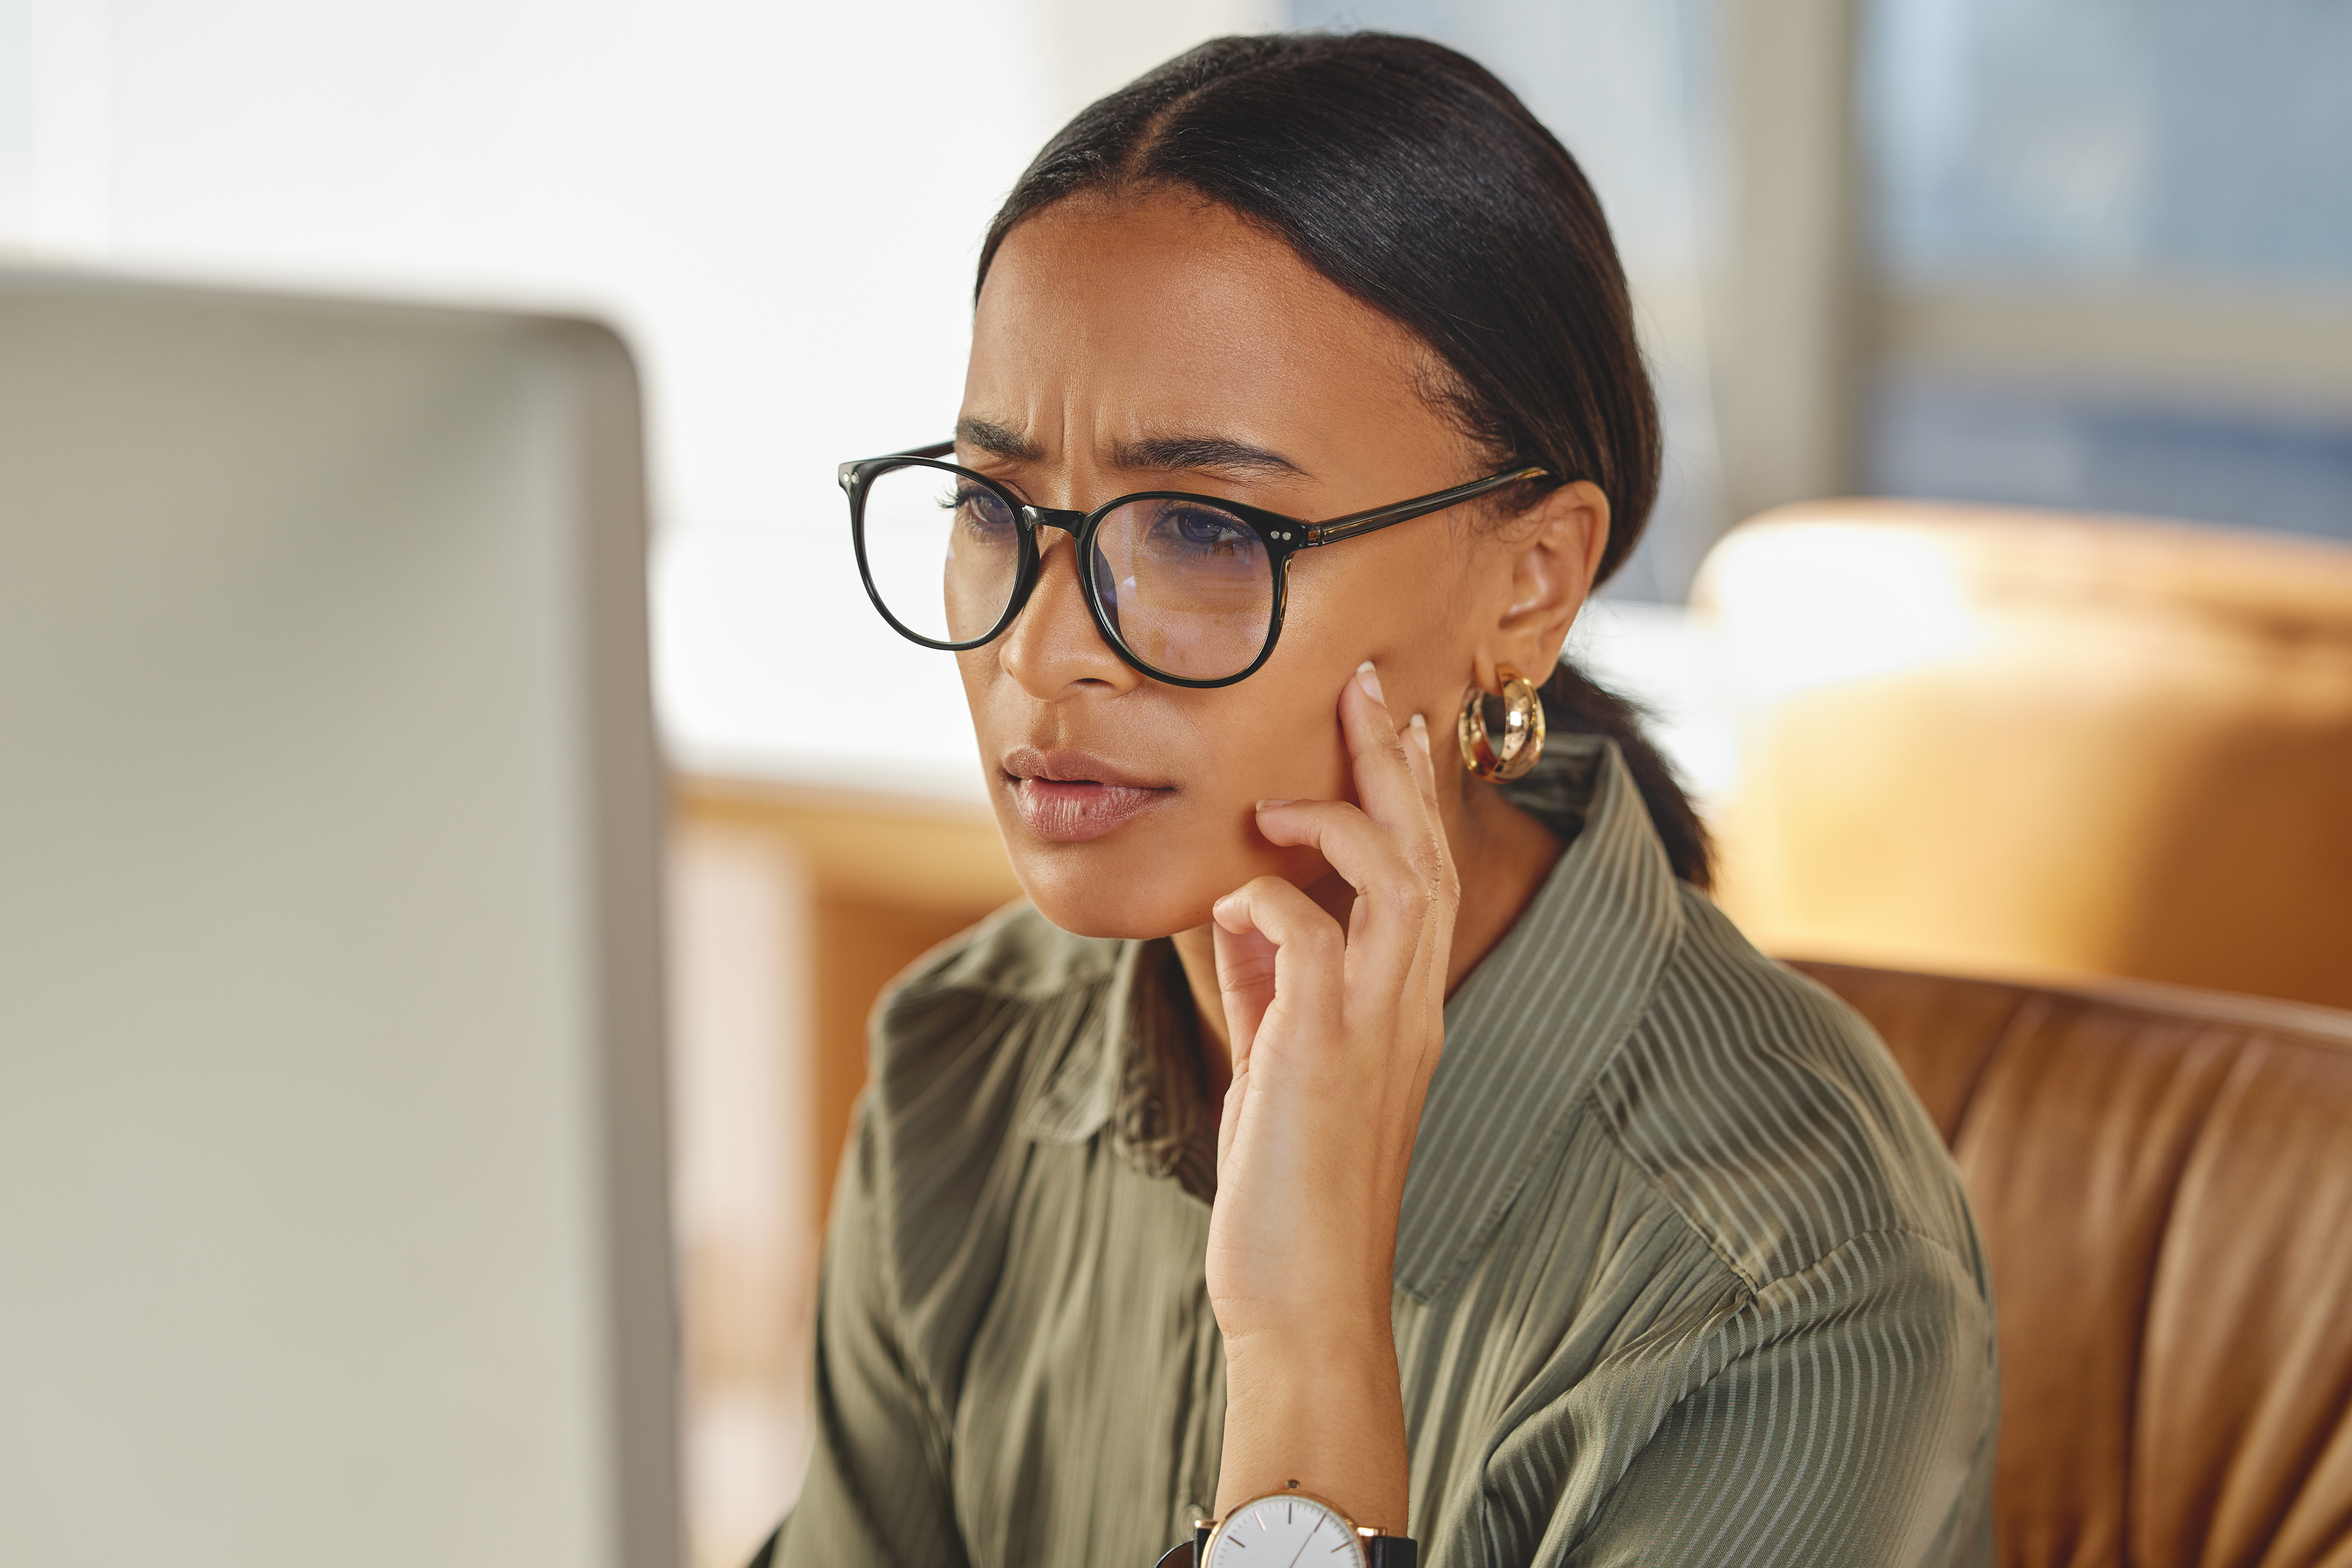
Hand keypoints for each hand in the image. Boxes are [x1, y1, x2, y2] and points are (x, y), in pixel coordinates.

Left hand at [1203, 659, 1458, 1530]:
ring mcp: (1378, 1025)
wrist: (1301, 1299)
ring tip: (1292, 791)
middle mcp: (1410, 1004)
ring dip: (1348, 814)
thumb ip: (1273, 986)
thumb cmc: (1290, 1192)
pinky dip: (1267, 899)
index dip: (1405, 793)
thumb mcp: (1279, 1066)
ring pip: (1397, 878)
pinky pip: (1308, 934)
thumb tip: (1245, 907)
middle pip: (1424, 852)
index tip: (1386, 722)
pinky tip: (1233, 897)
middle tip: (1366, 685)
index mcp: (1404, 1006)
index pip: (1420, 873)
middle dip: (1394, 763)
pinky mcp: (1326, 1049)